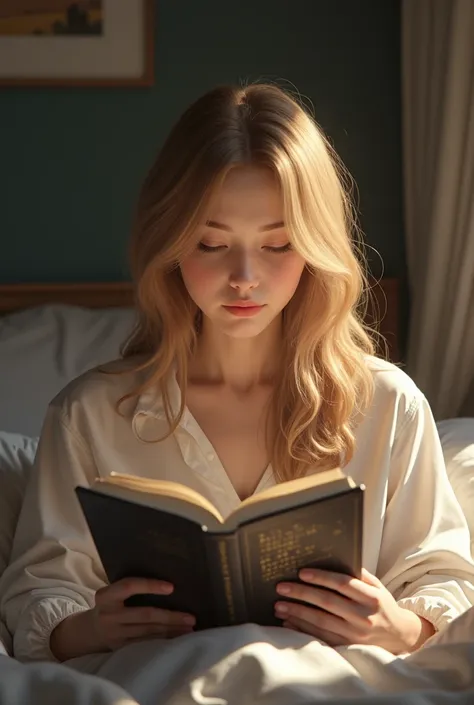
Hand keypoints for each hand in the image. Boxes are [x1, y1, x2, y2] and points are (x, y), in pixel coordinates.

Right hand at [51, 577, 195, 660]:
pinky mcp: (119, 648)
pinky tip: (176, 638)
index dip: (150, 586)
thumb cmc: (110, 605)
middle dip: (170, 616)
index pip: (129, 586)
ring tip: (189, 628)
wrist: (88, 631)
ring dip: (171, 631)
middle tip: (191, 617)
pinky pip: (145, 644)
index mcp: (105, 596)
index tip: (171, 587)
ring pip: (148, 632)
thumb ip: (130, 589)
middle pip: (144, 614)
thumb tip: (168, 584)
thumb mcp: (112, 593)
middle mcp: (108, 615)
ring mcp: (114, 634)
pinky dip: (162, 641)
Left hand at [275, 568, 434, 653]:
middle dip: (302, 594)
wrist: (400, 637)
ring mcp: (355, 634)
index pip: (343, 584)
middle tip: (282, 587)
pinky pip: (321, 638)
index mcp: (371, 598)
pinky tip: (288, 622)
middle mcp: (363, 616)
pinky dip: (303, 630)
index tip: (301, 572)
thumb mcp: (377, 586)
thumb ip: (358, 575)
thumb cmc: (383, 606)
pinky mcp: (348, 647)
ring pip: (321, 622)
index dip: (321, 577)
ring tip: (279, 605)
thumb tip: (334, 559)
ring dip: (298, 613)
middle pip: (327, 602)